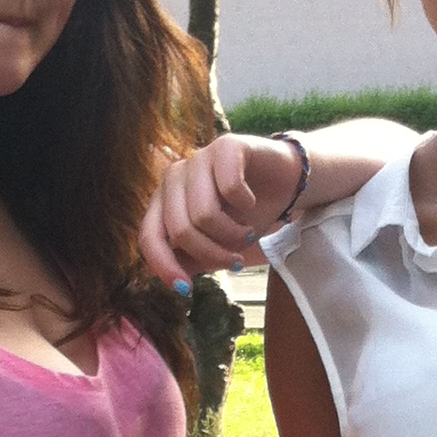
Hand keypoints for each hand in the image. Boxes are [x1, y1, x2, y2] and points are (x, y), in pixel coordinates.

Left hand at [139, 137, 303, 285]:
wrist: (286, 182)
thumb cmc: (247, 215)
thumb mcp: (216, 244)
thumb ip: (190, 258)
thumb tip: (170, 280)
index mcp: (164, 200)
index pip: (149, 236)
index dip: (164, 266)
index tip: (186, 291)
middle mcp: (175, 177)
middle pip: (180, 230)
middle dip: (212, 255)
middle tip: (235, 260)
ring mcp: (199, 158)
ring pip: (203, 214)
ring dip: (232, 234)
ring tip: (246, 234)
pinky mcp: (226, 145)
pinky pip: (229, 187)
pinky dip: (246, 204)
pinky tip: (251, 201)